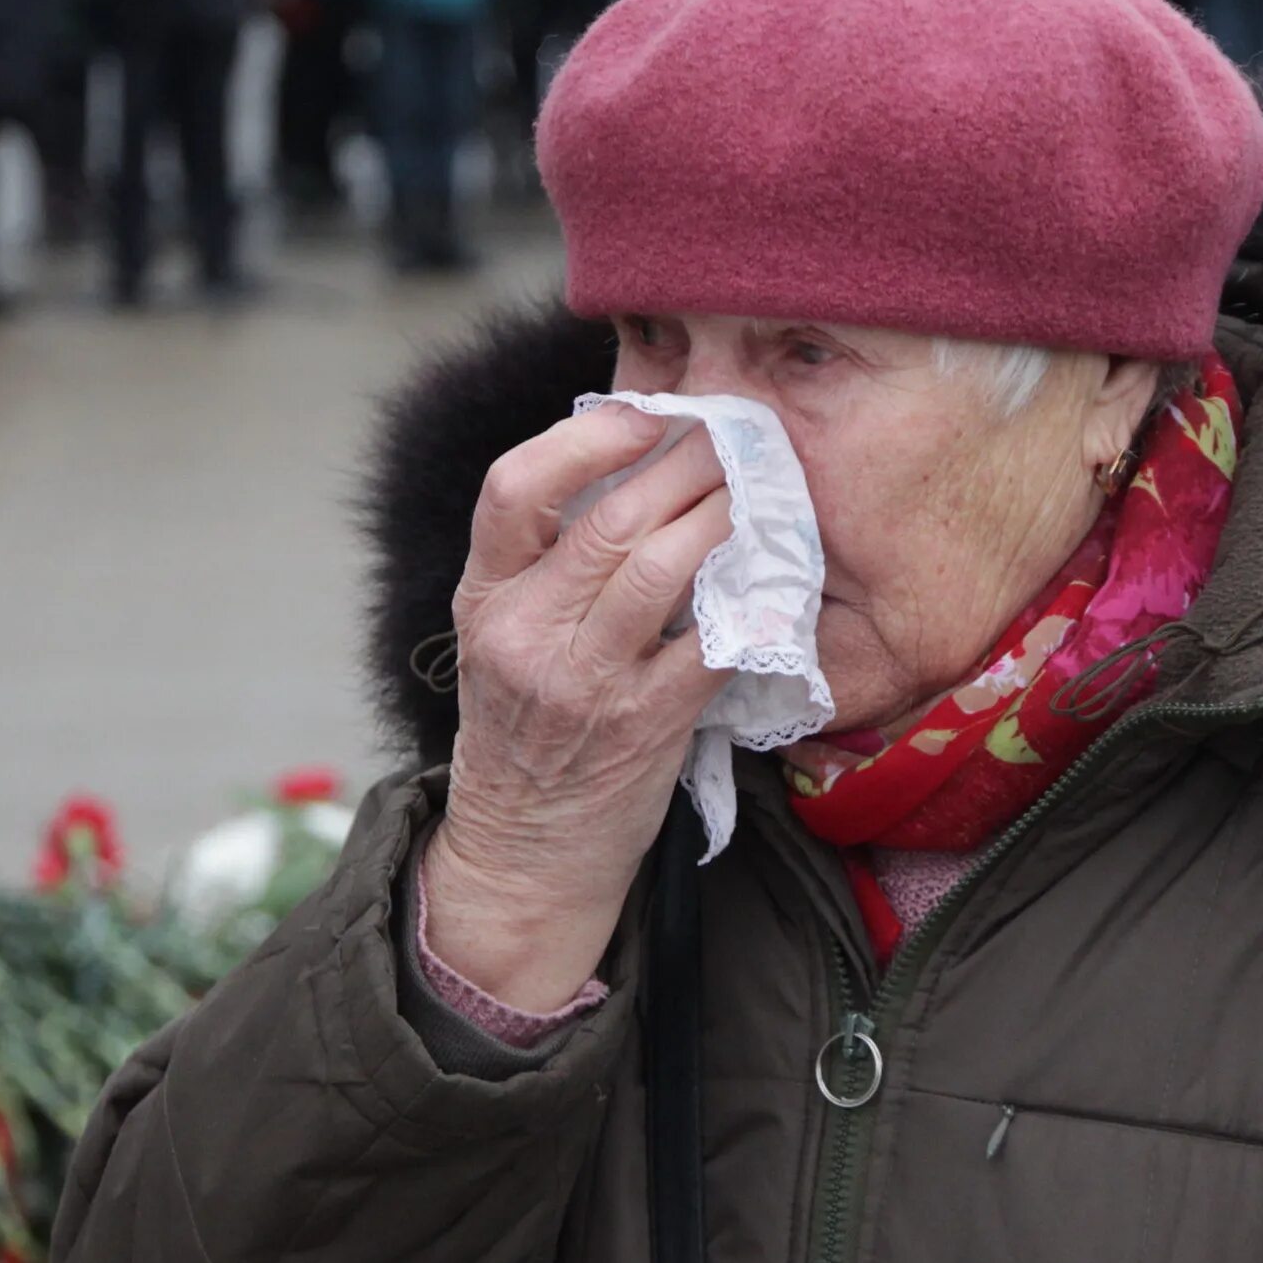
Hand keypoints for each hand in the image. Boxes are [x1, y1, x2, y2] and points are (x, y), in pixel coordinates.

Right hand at [420, 405, 732, 1013]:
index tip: (644, 412)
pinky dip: (752, 602)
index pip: (512, 490)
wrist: (528, 850)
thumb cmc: (527, 728)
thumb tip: (633, 464)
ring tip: (755, 491)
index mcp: (484, 599)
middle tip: (732, 438)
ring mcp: (588, 681)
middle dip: (686, 465)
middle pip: (612, 519)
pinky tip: (778, 574)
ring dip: (723, 518)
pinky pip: (713, 641)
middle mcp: (528, 634)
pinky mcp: (647, 723)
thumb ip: (547, 562)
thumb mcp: (504, 637)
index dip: (583, 438)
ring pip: (666, 568)